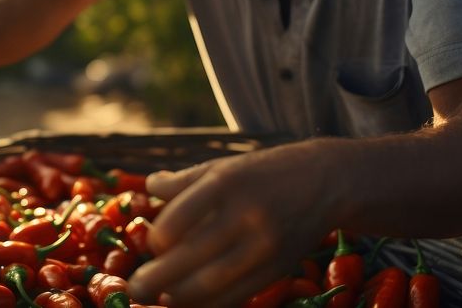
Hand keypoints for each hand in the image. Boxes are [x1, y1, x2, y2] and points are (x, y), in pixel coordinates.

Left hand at [127, 142, 338, 306]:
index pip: (177, 221)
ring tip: (160, 299)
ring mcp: (264, 246)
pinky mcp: (278, 269)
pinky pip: (236, 295)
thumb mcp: (223, 166)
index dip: (156, 240)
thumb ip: (183, 180)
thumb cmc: (264, 172)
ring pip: (212, 284)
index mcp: (225, 184)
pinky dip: (209, 304)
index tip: (152, 245)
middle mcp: (245, 216)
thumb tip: (148, 187)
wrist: (326, 181)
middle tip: (135, 289)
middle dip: (156, 279)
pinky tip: (191, 302)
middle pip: (190, 258)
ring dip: (179, 298)